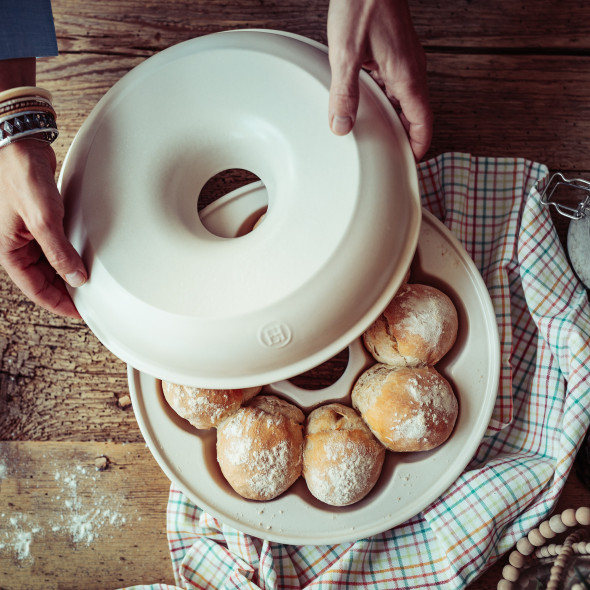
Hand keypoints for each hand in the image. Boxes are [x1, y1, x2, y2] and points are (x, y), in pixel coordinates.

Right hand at [0, 140, 86, 317]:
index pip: (36, 289)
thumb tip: (76, 278)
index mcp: (10, 251)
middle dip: (65, 292)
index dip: (59, 304)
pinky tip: (82, 260)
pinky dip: (68, 256)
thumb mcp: (43, 220)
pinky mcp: (41, 222)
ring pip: (50, 265)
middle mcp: (18, 245)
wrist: (21, 145)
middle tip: (89, 301)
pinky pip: (55, 248)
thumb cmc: (21, 178)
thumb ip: (59, 252)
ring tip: (89, 284)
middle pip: (44, 280)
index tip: (80, 313)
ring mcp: (29, 234)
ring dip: (67, 274)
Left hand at [327, 0, 432, 159]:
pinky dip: (385, 100)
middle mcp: (411, 70)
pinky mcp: (394, 52)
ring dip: (393, 118)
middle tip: (389, 156)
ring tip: (376, 136)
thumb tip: (342, 127)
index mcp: (407, 76)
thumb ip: (344, 94)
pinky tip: (367, 104)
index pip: (423, 122)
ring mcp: (404, 61)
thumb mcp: (346, 54)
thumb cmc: (362, 3)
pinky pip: (394, 85)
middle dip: (404, 137)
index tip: (410, 164)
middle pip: (414, 115)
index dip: (419, 146)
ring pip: (403, 100)